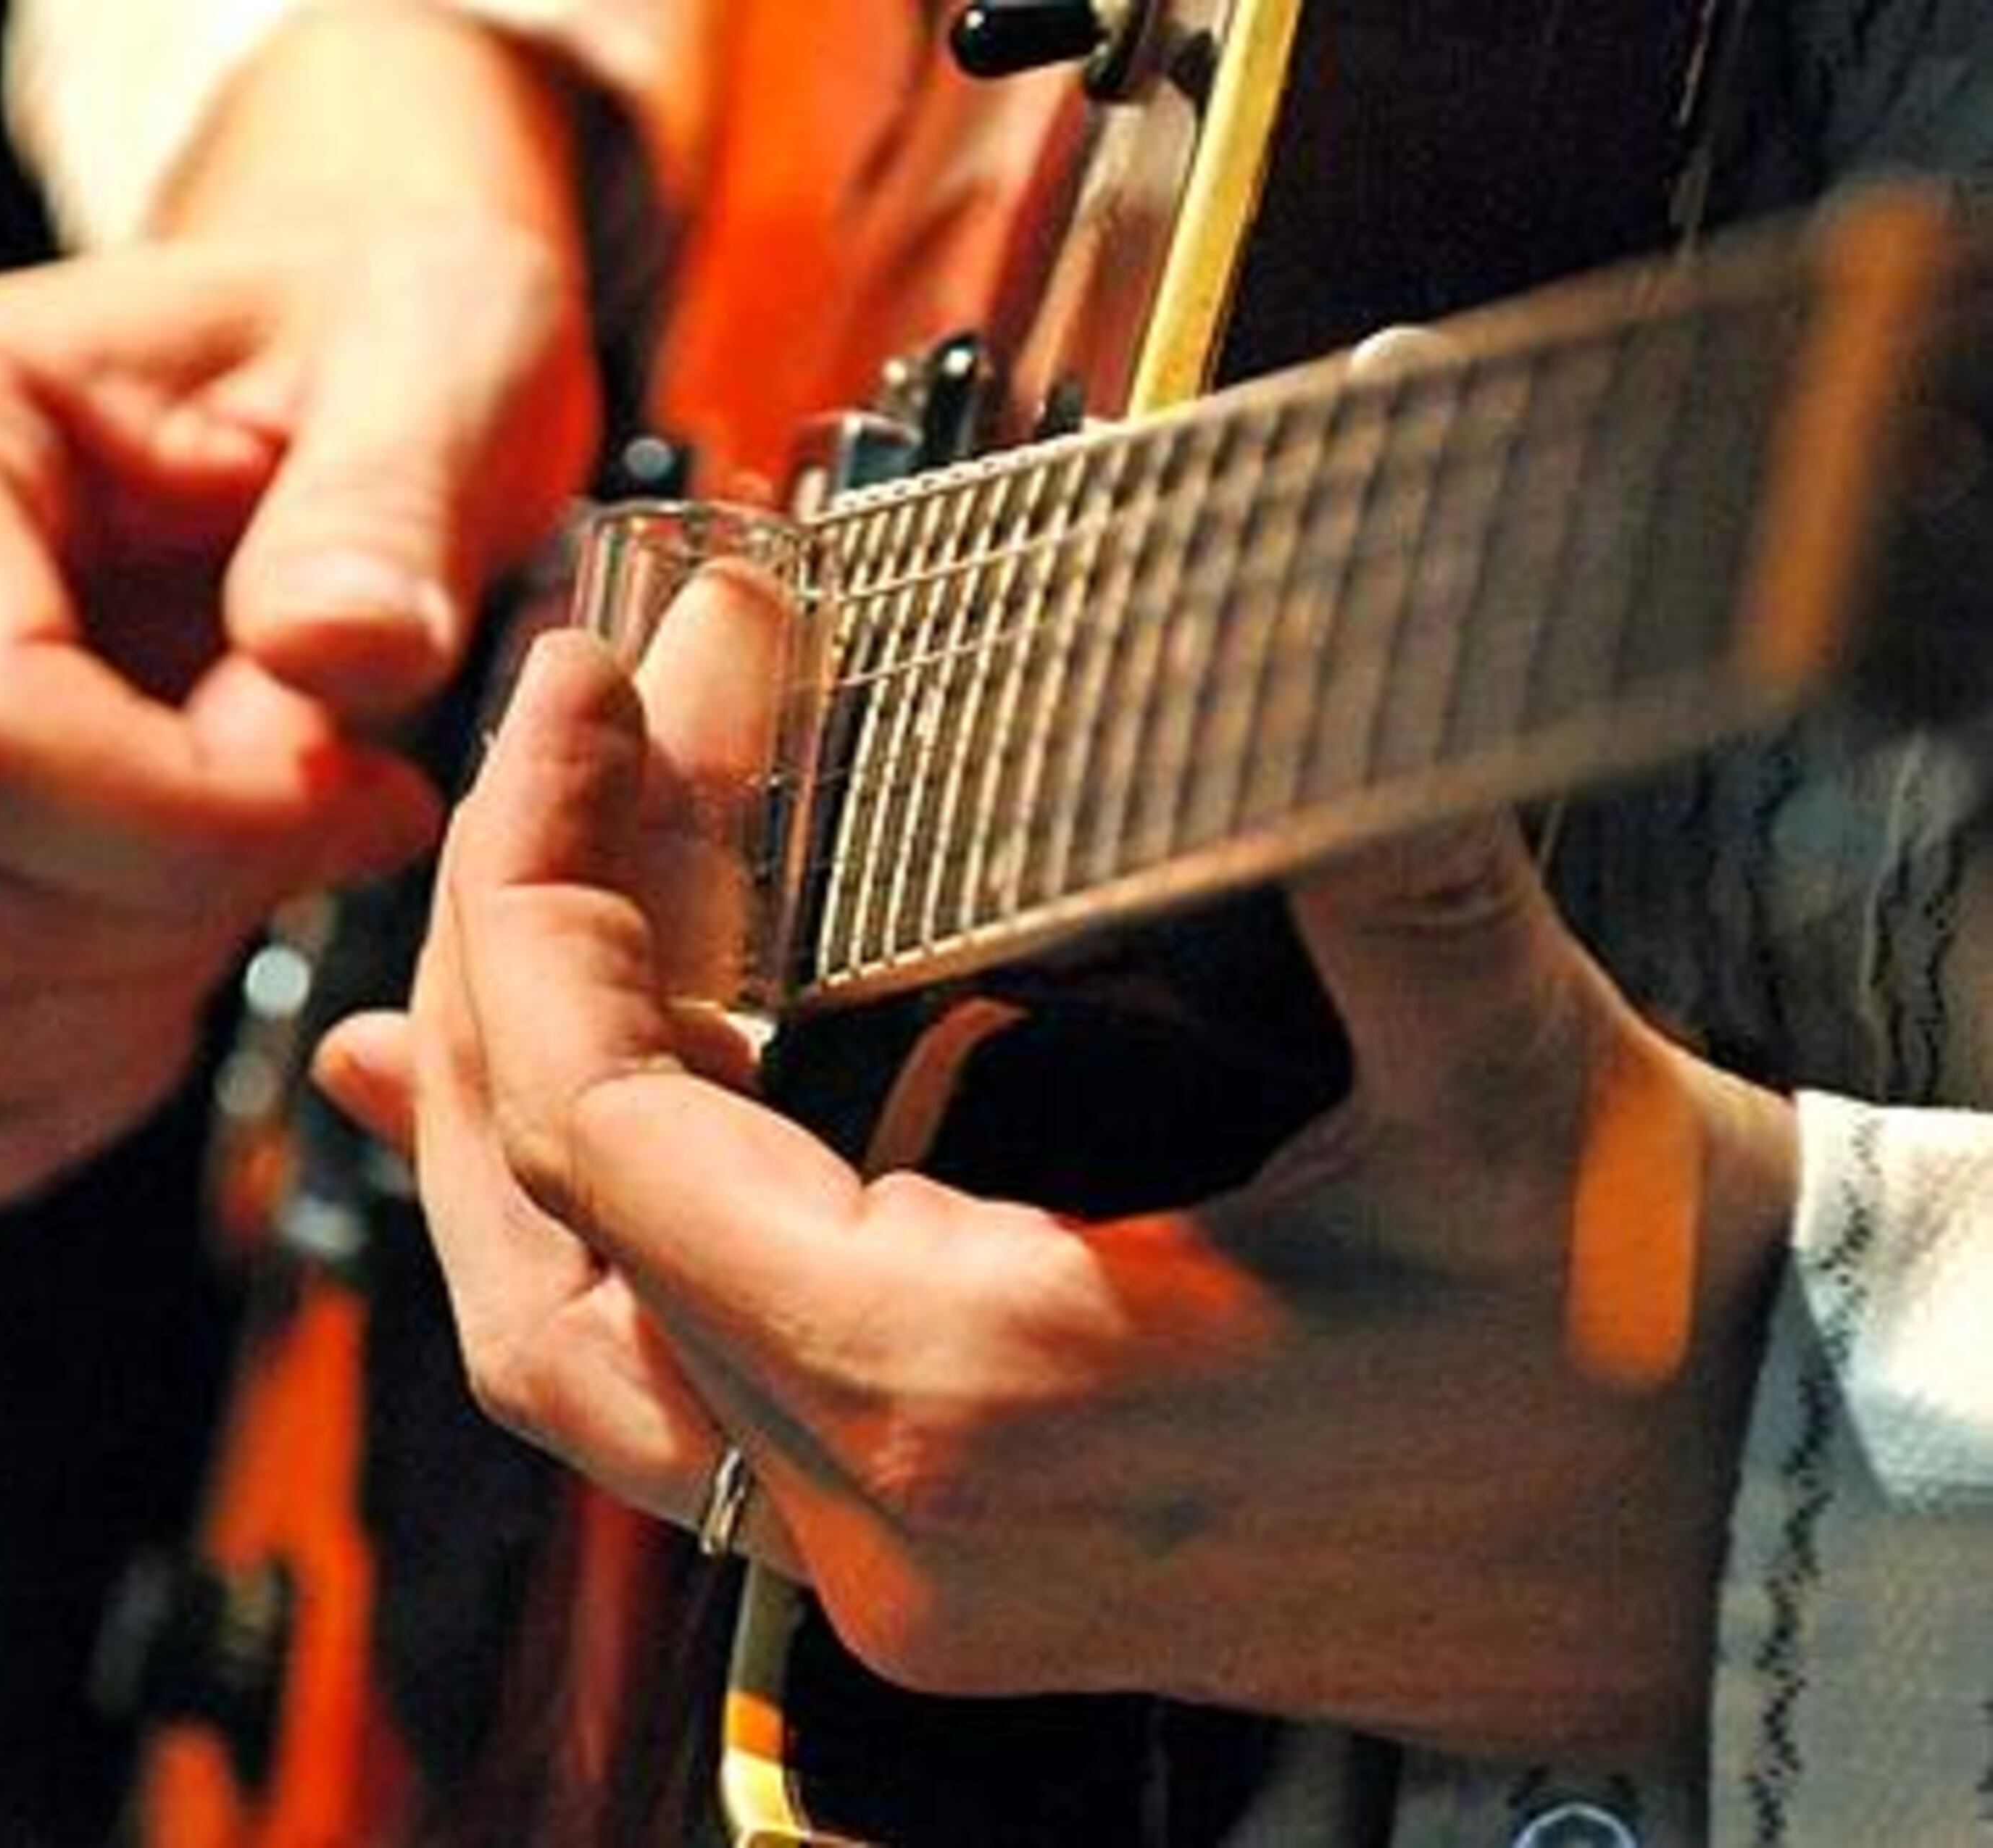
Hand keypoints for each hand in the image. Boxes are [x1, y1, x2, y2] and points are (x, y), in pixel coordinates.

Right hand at [0, 11, 601, 1203]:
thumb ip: (400, 496)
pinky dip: (95, 1065)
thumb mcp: (451, 356)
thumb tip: (335, 647)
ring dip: (155, 987)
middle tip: (346, 798)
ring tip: (272, 850)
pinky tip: (198, 942)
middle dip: (204, 900)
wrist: (318, 409)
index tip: (375, 782)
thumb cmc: (377, 361)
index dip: (208, 820)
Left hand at [319, 609, 1798, 1770]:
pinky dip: (572, 1239)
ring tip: (474, 908)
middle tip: (568, 752)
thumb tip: (1298, 610)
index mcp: (984, 1387)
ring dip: (507, 1106)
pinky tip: (516, 1124)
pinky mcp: (930, 1551)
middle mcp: (893, 1516)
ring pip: (573, 1330)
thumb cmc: (1634, 1354)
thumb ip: (1366, 841)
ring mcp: (896, 1561)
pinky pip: (664, 1404)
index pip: (609, 1124)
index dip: (546, 889)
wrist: (1719, 1559)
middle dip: (513, 958)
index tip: (584, 702)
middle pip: (549, 1216)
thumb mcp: (1510, 1083)